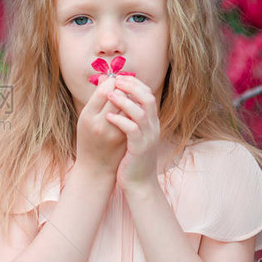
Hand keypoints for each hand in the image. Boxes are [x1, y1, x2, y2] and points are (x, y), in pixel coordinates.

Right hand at [74, 77, 125, 177]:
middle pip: (118, 96)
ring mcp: (115, 133)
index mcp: (87, 117)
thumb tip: (107, 77)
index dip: (111, 82)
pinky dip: (135, 109)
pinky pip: (134, 117)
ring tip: (128, 94)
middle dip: (123, 87)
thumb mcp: (86, 118)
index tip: (113, 80)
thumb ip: (96, 98)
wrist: (96, 168)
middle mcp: (100, 124)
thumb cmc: (89, 139)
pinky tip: (134, 107)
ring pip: (129, 107)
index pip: (103, 90)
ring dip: (131, 97)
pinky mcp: (126, 139)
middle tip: (123, 84)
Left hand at [103, 75, 160, 189]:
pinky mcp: (139, 149)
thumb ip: (130, 118)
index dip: (135, 84)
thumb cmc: (132, 158)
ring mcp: (148, 138)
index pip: (148, 95)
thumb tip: (119, 99)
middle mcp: (153, 128)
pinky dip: (121, 121)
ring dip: (125, 101)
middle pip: (148, 99)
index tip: (120, 77)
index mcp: (152, 123)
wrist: (139, 183)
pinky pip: (132, 130)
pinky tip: (108, 116)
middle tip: (116, 80)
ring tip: (110, 94)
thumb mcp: (133, 135)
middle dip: (132, 87)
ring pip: (141, 113)